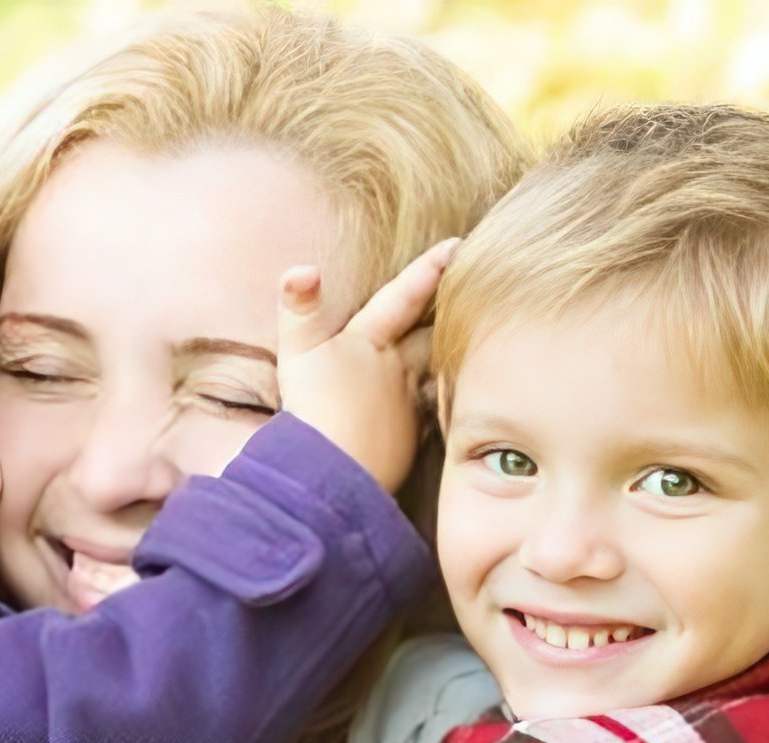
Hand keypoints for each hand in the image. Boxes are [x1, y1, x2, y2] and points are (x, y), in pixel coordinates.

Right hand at [275, 237, 460, 491]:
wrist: (332, 470)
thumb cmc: (313, 408)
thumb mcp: (296, 353)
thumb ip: (298, 307)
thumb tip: (303, 268)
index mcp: (370, 342)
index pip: (404, 296)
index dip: (429, 269)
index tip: (457, 245)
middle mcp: (397, 369)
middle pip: (429, 335)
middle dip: (448, 314)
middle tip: (473, 293)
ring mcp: (407, 405)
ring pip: (437, 373)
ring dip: (448, 358)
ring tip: (467, 345)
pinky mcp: (410, 439)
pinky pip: (433, 413)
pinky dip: (442, 402)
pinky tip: (450, 403)